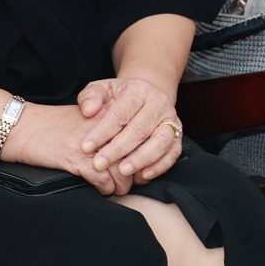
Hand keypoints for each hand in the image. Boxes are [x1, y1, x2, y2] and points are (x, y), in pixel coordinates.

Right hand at [0, 102, 135, 194]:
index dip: (140, 153)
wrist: (22, 127)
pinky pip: (102, 180)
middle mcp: (101, 127)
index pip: (135, 135)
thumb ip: (105, 126)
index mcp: (105, 114)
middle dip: (134, 172)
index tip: (139, 164)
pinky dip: (105, 189)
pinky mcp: (75, 159)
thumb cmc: (52, 125)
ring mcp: (88, 144)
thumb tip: (125, 146)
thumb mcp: (83, 117)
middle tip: (131, 181)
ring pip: (121, 169)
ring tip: (118, 189)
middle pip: (132, 153)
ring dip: (122, 185)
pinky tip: (102, 191)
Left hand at [75, 77, 185, 192]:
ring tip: (122, 171)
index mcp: (139, 90)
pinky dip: (160, 166)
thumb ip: (90, 96)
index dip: (103, 132)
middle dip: (118, 149)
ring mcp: (171, 120)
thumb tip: (88, 111)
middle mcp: (159, 103)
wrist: (146, 97)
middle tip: (100, 164)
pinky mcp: (178, 136)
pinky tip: (143, 175)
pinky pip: (173, 153)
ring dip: (141, 159)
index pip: (120, 113)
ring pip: (160, 142)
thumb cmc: (120, 97)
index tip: (86, 147)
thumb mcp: (102, 89)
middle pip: (140, 129)